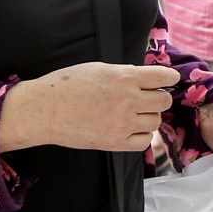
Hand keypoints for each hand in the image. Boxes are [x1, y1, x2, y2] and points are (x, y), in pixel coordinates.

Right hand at [0, 62, 180, 153]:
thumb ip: (125, 74)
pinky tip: (131, 129)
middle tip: (148, 98)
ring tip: (132, 113)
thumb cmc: (65, 86)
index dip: (169, 78)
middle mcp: (128, 100)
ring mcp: (123, 123)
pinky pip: (144, 141)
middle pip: (164, 102)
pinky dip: (141, 135)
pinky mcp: (115, 142)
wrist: (43, 110)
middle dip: (158, 98)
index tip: (168, 80)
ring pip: (155, 121)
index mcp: (124, 78)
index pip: (163, 77)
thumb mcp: (99, 69)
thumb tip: (145, 79)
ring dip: (148, 116)